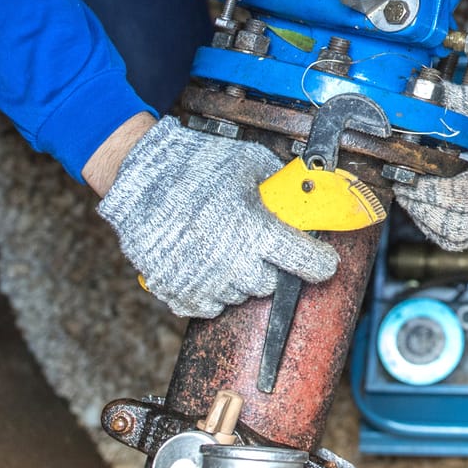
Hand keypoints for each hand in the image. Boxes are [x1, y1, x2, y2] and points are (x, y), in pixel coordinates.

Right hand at [96, 117, 337, 318]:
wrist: (142, 177)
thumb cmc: (197, 166)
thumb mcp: (250, 162)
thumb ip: (279, 185)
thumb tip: (301, 195)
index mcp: (255, 230)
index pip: (305, 261)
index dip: (320, 263)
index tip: (324, 263)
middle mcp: (232, 263)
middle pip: (269, 284)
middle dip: (270, 265)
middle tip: (257, 243)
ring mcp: (202, 282)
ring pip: (239, 295)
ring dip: (239, 276)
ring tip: (224, 246)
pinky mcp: (176, 292)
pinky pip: (208, 306)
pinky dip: (212, 290)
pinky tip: (206, 263)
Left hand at [393, 84, 467, 251]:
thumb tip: (432, 90)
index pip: (453, 197)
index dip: (424, 190)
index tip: (404, 177)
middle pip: (448, 226)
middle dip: (419, 208)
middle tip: (402, 187)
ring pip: (453, 239)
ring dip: (428, 222)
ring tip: (413, 199)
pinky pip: (463, 241)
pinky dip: (442, 230)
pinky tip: (432, 211)